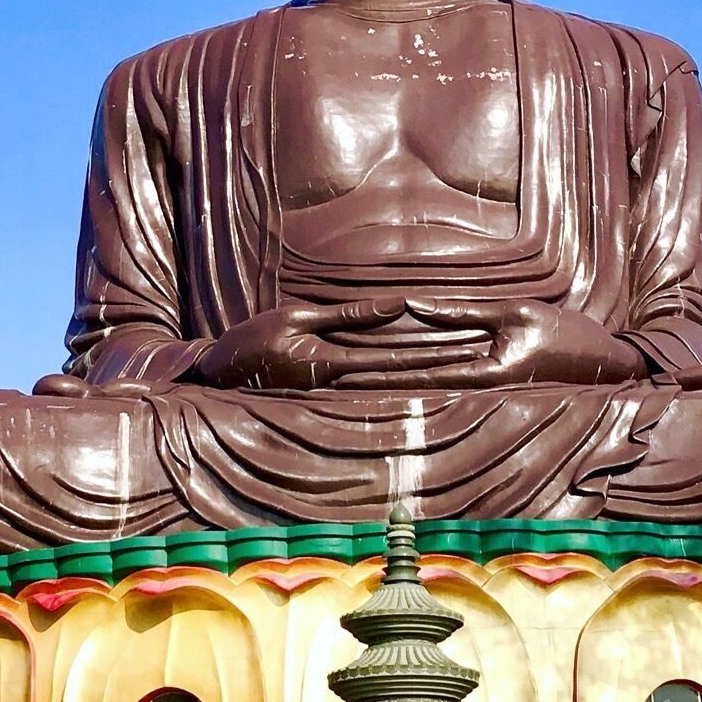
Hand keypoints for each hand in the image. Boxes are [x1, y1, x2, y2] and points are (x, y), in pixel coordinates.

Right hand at [187, 300, 457, 391]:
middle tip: (480, 357)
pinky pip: (373, 386)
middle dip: (441, 365)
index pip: (394, 358)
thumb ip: (350, 315)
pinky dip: (400, 380)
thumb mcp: (299, 317)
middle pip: (402, 375)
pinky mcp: (330, 395)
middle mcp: (341, 386)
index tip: (465, 345)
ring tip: (462, 365)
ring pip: (392, 383)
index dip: (432, 352)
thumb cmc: (255, 340)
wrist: (221, 374)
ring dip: (427, 375)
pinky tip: (423, 375)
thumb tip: (398, 306)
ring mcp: (336, 395)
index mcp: (333, 365)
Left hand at [347, 298, 641, 388]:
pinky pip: (445, 381)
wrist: (608, 366)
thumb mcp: (515, 314)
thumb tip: (415, 306)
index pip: (418, 374)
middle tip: (327, 378)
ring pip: (425, 386)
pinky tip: (390, 374)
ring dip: (387, 382)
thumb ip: (464, 312)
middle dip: (369, 381)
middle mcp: (478, 389)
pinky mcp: (491, 386)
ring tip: (346, 378)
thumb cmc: (568, 337)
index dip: (376, 373)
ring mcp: (484, 392)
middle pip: (412, 386)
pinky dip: (414, 377)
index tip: (340, 372)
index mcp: (484, 374)